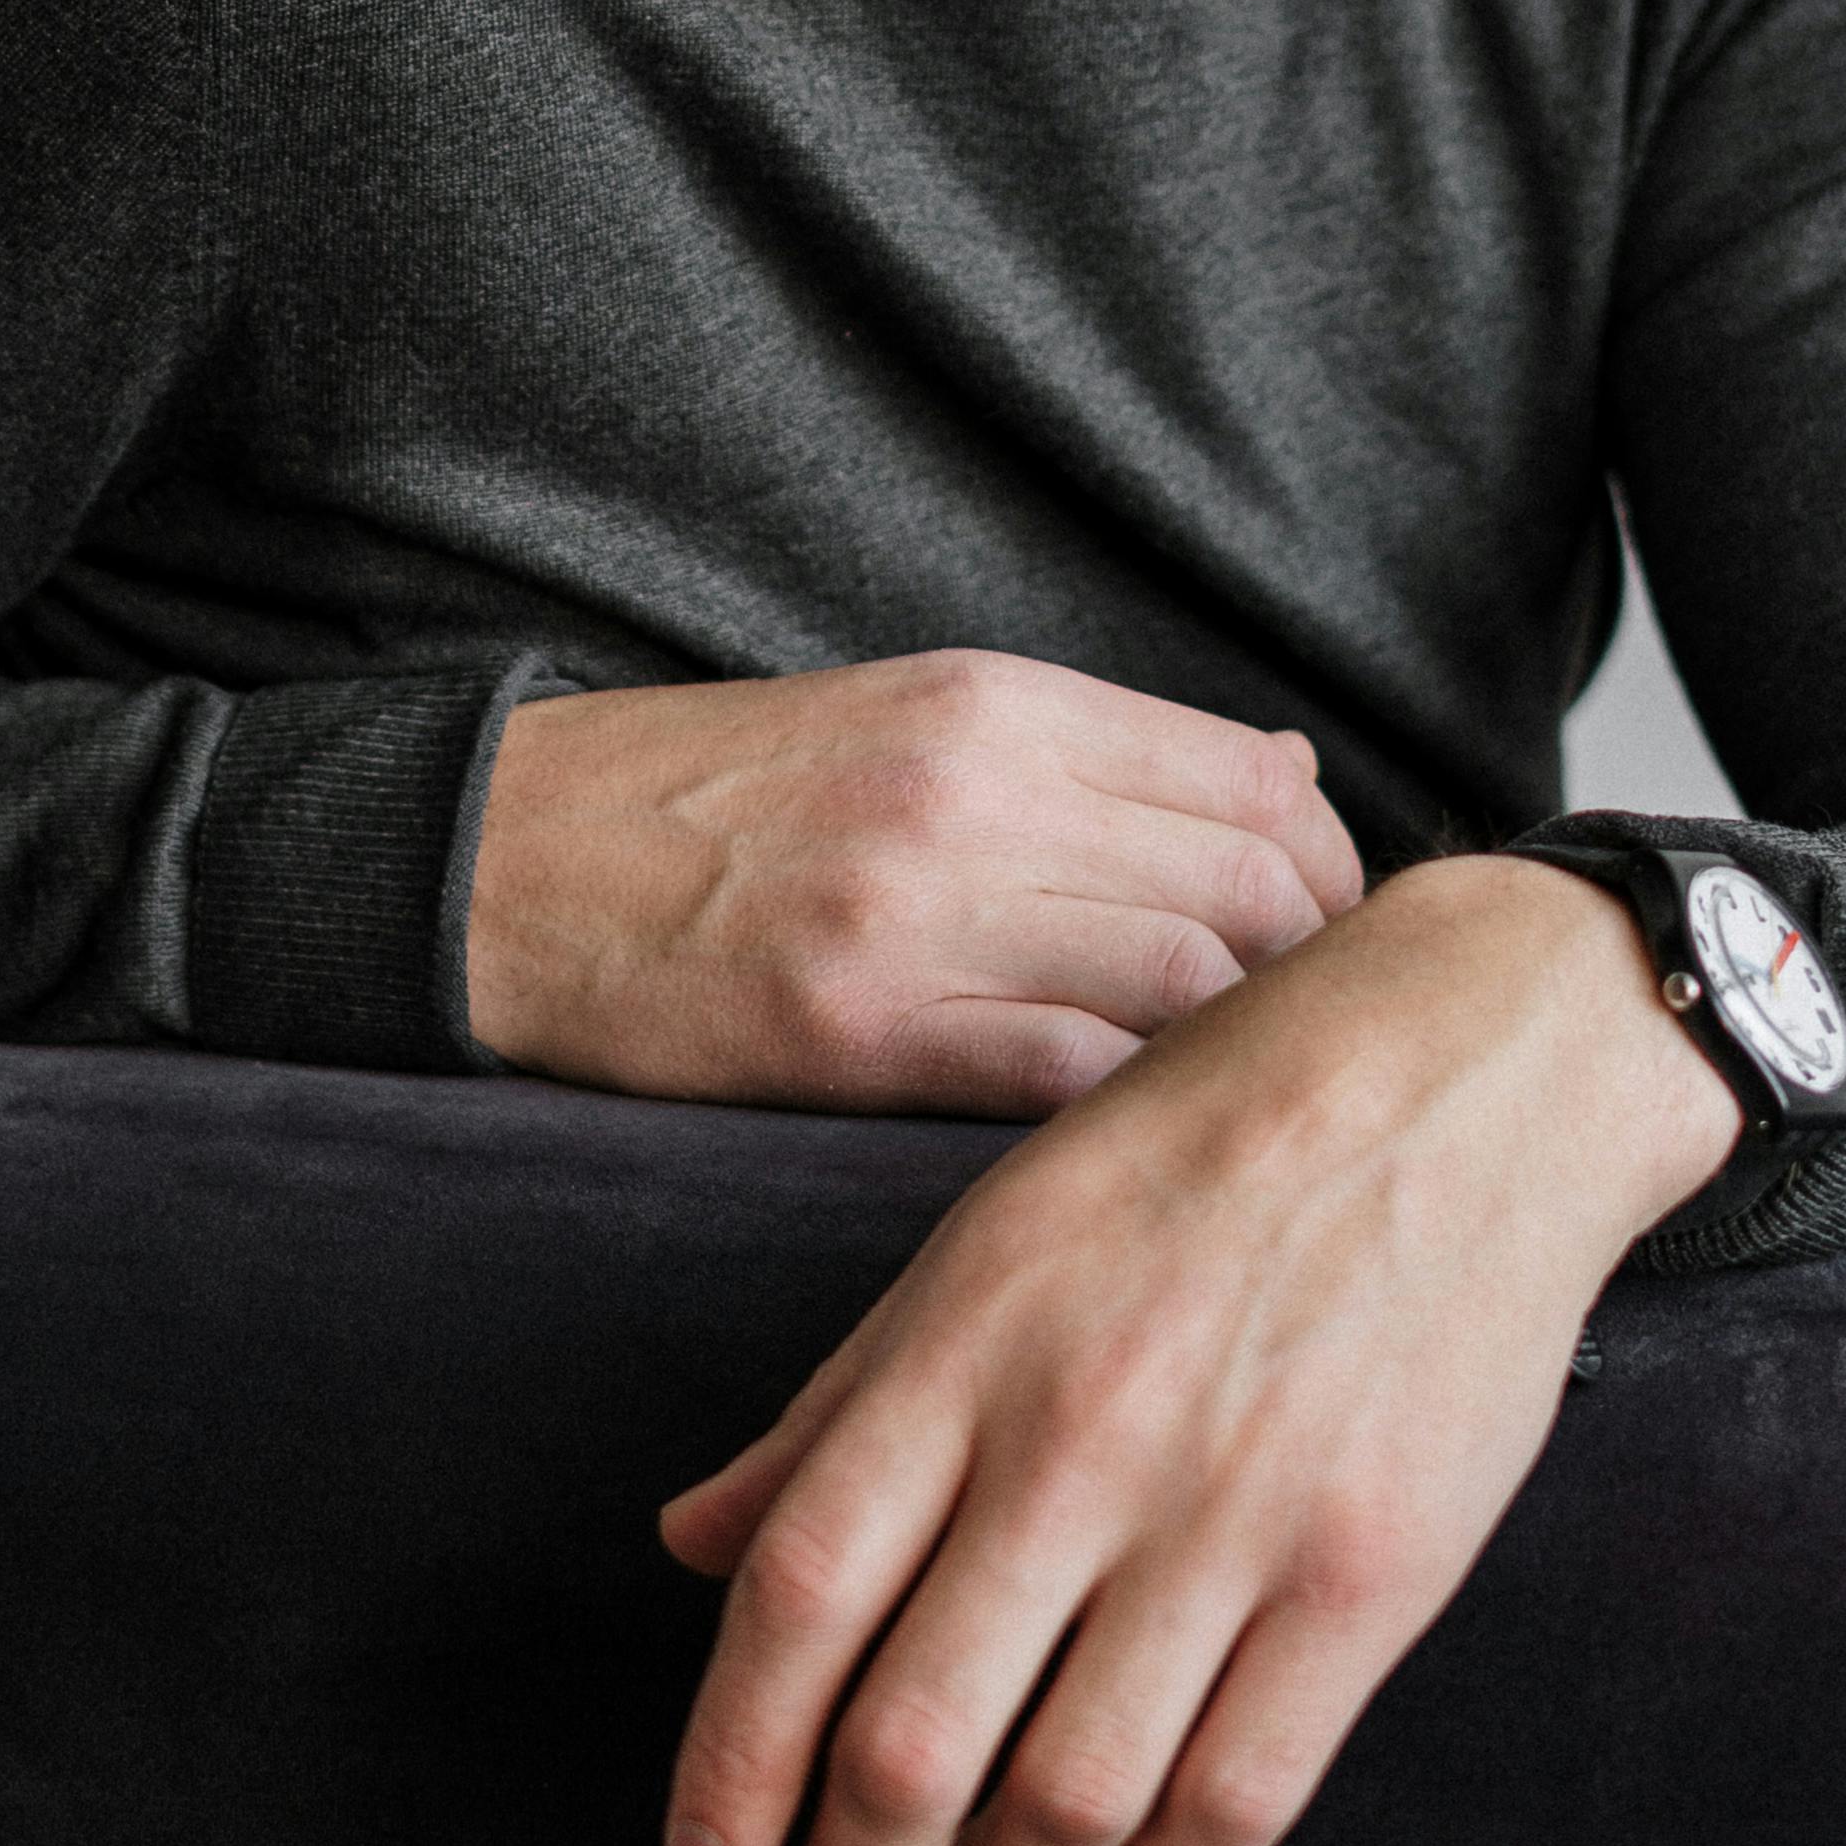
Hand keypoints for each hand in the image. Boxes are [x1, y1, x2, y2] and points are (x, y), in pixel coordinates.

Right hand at [462, 651, 1363, 1111]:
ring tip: (1231, 1107)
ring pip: (1177, 983)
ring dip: (1232, 1058)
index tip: (1338, 944)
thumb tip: (1286, 775)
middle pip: (1245, 887)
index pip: (1256, 780)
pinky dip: (1127, 1110)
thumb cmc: (719, 798)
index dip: (1336, 874)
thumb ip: (1091, 750)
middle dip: (1312, 981)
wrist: (507, 857)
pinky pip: (1062, 1076)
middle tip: (1308, 1051)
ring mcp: (912, 909)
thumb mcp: (909, 714)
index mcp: (992, 702)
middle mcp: (971, 787)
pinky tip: (1128, 1143)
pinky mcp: (850, 1028)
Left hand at [654, 853, 1742, 1845]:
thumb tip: (692, 1544)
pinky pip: (1237, 1798)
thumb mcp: (989, 1235)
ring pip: (1068, 1798)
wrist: (1464, 1071)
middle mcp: (1080, 1442)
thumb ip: (839, 1405)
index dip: (727, 1775)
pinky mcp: (1371, 1574)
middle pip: (910, 1742)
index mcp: (965, 1349)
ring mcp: (1232, 1514)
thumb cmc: (1204, 1140)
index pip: (792, 1601)